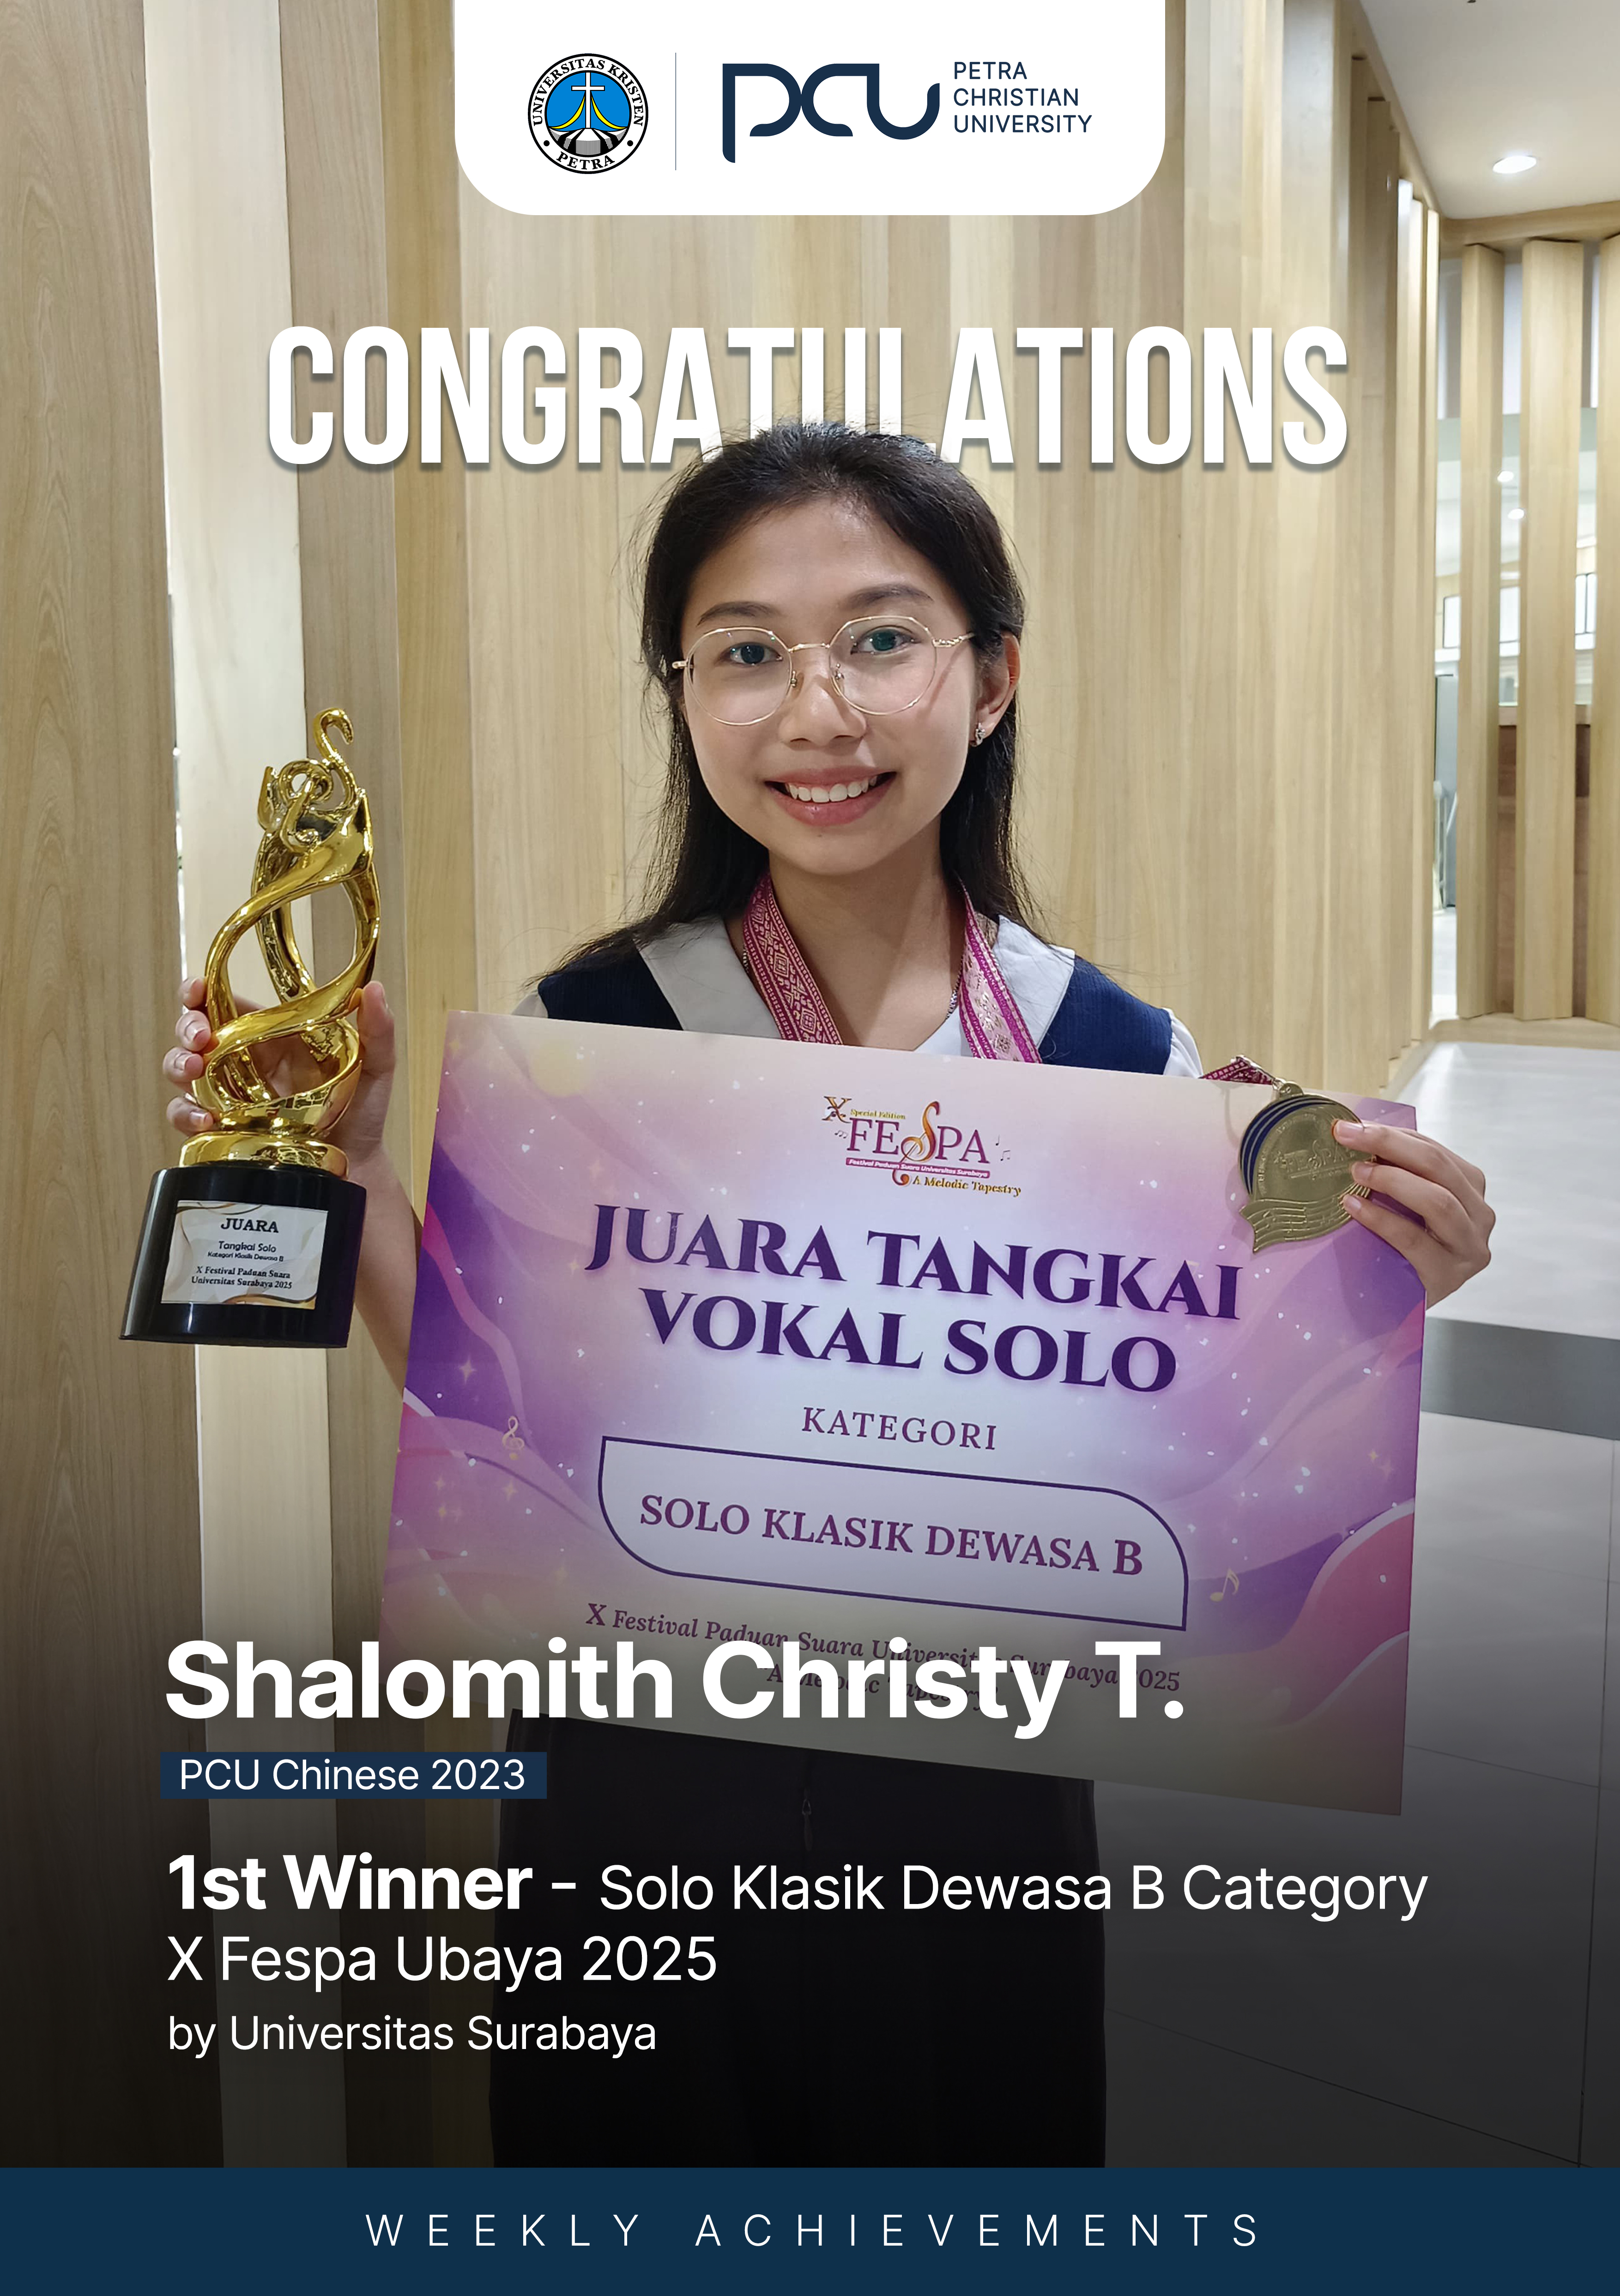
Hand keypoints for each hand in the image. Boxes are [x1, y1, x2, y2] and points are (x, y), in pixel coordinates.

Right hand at [162, 976, 397, 1173]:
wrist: (355, 1163)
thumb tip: (375, 989)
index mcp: (273, 1034)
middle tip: (199, 1038)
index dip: (201, 991)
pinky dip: (185, 1113)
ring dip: (178, 1064)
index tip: (196, 991)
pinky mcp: (223, 1127)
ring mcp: (230, 1094)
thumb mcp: (375, 1067)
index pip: (226, 1002)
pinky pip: (187, 1115)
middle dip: (187, 1027)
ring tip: (193, 1070)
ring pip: (184, 1070)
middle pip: (196, 1031)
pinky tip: (203, 1118)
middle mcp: (245, 1060)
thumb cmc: (362, 1110)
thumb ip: (378, 1030)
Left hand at [1333, 1120, 1493, 1305]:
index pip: (1435, 1151)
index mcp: (1471, 1190)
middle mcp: (1479, 1216)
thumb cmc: (1400, 1250)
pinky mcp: (1449, 1276)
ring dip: (1392, 1180)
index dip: (1393, 1134)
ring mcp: (1469, 1248)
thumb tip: (1355, 1135)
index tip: (1349, 1125)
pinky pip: (1415, 1239)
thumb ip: (1397, 1174)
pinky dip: (1382, 1219)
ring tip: (1355, 1172)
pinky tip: (1354, 1207)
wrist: (1401, 1307)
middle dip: (1389, 1145)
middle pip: (1438, 1168)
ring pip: (1437, 1201)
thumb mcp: (1405, 1206)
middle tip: (1347, 1137)